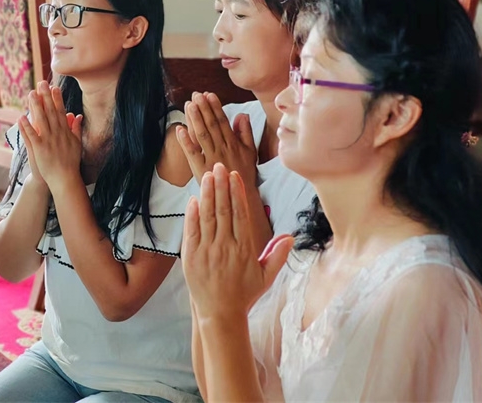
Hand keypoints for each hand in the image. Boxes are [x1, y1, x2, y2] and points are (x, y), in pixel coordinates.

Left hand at [18, 81, 82, 188]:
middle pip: (50, 112)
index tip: (54, 87)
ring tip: (31, 94)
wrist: (65, 179)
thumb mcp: (77, 143)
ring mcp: (48, 141)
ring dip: (36, 106)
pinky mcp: (40, 149)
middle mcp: (57, 134)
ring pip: (41, 120)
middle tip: (41, 83)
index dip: (57, 99)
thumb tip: (78, 115)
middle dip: (46, 97)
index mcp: (65, 132)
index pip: (60, 111)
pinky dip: (27, 126)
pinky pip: (32, 135)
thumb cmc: (71, 162)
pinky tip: (21, 117)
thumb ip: (76, 128)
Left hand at [177, 92, 257, 188]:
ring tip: (189, 105)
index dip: (216, 107)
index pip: (223, 122)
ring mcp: (211, 158)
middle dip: (203, 108)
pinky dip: (185, 141)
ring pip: (202, 135)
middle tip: (196, 95)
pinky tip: (179, 129)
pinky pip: (192, 153)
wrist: (239, 196)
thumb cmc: (244, 173)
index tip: (209, 94)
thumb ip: (246, 132)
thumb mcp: (251, 151)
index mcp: (233, 144)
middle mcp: (222, 149)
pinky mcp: (201, 169)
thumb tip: (242, 114)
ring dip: (195, 119)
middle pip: (211, 125)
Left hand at [181, 163, 292, 320]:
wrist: (220, 314)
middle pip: (223, 210)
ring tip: (207, 175)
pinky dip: (192, 214)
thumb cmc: (243, 294)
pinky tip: (193, 199)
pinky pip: (191, 231)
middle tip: (219, 166)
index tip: (235, 176)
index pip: (240, 214)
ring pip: (207, 217)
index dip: (236, 193)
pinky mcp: (191, 257)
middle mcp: (225, 247)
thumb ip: (277, 256)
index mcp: (244, 249)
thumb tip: (290, 237)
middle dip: (221, 186)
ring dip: (207, 194)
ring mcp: (207, 251)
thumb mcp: (265, 277)